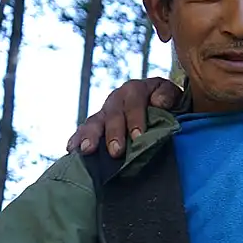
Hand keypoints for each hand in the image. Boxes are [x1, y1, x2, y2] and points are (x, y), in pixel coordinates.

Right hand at [67, 78, 181, 156]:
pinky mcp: (97, 124)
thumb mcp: (172, 93)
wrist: (158, 102)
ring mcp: (105, 112)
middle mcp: (117, 99)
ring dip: (90, 136)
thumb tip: (158, 102)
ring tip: (87, 150)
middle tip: (116, 152)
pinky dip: (77, 138)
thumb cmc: (167, 101)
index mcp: (135, 90)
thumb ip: (167, 95)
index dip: (135, 120)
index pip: (134, 104)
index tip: (137, 137)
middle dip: (113, 134)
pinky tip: (71, 149)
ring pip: (94, 122)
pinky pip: (84, 130)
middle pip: (112, 115)